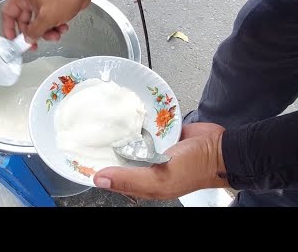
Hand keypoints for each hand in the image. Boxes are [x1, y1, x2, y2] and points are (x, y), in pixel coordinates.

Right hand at [1, 0, 102, 44]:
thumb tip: (28, 39)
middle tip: (37, 44)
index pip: (8, 14)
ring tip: (56, 34)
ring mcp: (42, 0)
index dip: (8, 28)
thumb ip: (34, 31)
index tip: (13, 40)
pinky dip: (55, 25)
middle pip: (25, 21)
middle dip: (34, 33)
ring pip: (39, 22)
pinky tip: (63, 27)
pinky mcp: (53, 3)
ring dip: (47, 31)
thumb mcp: (46, 18)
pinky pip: (49, 19)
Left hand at [93, 123, 229, 199]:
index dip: (94, 169)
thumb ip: (130, 179)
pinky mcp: (159, 134)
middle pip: (116, 158)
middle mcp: (144, 167)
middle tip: (83, 133)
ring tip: (97, 121)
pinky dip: (133, 123)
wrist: (220, 147)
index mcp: (142, 183)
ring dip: (116, 133)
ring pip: (128, 141)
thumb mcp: (159, 178)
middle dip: (101, 148)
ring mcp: (151, 149)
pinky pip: (141, 128)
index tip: (77, 157)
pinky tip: (122, 114)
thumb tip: (99, 179)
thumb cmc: (194, 168)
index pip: (110, 178)